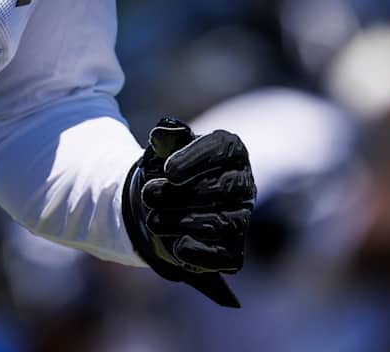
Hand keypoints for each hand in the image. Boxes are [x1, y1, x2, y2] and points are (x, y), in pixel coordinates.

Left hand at [123, 118, 254, 307]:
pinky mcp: (232, 250)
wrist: (159, 204)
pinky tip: (177, 247)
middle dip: (182, 194)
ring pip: (223, 222)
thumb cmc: (167, 170)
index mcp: (230, 151)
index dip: (196, 160)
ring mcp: (240, 218)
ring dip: (183, 222)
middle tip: (147, 195)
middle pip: (224, 188)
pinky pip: (226, 257)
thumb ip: (165, 140)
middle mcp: (242, 184)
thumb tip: (162, 133)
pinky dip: (201, 254)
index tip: (168, 171)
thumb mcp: (163, 151)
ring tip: (152, 221)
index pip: (223, 149)